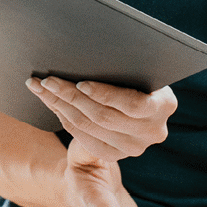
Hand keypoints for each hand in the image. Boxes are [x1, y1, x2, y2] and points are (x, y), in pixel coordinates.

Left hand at [26, 76, 176, 161]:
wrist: (132, 104)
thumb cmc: (133, 74)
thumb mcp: (135, 69)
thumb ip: (122, 67)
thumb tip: (89, 51)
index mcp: (165, 105)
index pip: (133, 104)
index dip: (105, 95)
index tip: (81, 83)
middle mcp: (154, 131)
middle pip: (105, 116)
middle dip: (72, 96)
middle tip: (48, 80)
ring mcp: (134, 147)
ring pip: (89, 127)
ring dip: (60, 105)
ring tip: (41, 87)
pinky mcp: (115, 154)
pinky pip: (83, 137)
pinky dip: (63, 117)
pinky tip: (50, 101)